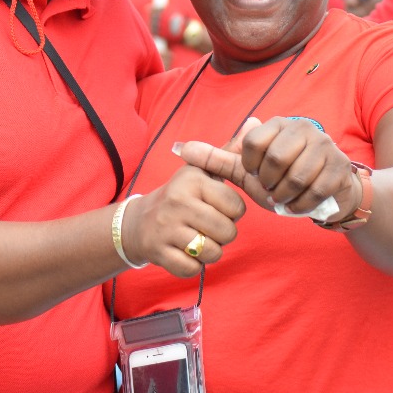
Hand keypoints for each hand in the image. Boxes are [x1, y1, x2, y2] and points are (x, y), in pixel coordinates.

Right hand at [121, 165, 245, 277]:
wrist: (138, 221)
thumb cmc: (181, 196)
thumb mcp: (200, 172)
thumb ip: (226, 155)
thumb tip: (253, 124)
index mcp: (191, 179)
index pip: (237, 207)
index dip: (232, 213)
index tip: (217, 208)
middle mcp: (177, 200)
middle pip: (228, 232)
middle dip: (223, 235)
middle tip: (208, 228)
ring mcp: (166, 226)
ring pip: (213, 253)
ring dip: (210, 252)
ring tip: (198, 239)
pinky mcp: (157, 250)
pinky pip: (192, 268)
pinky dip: (193, 266)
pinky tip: (184, 252)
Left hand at [176, 117, 361, 221]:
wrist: (325, 192)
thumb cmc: (279, 178)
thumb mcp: (247, 170)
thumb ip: (216, 159)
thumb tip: (179, 148)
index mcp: (278, 124)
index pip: (252, 141)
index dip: (249, 166)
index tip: (255, 175)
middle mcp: (303, 128)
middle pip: (275, 158)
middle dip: (268, 183)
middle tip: (269, 190)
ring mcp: (324, 146)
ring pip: (296, 176)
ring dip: (284, 196)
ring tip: (282, 198)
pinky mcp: (339, 167)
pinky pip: (315, 190)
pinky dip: (301, 204)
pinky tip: (296, 205)